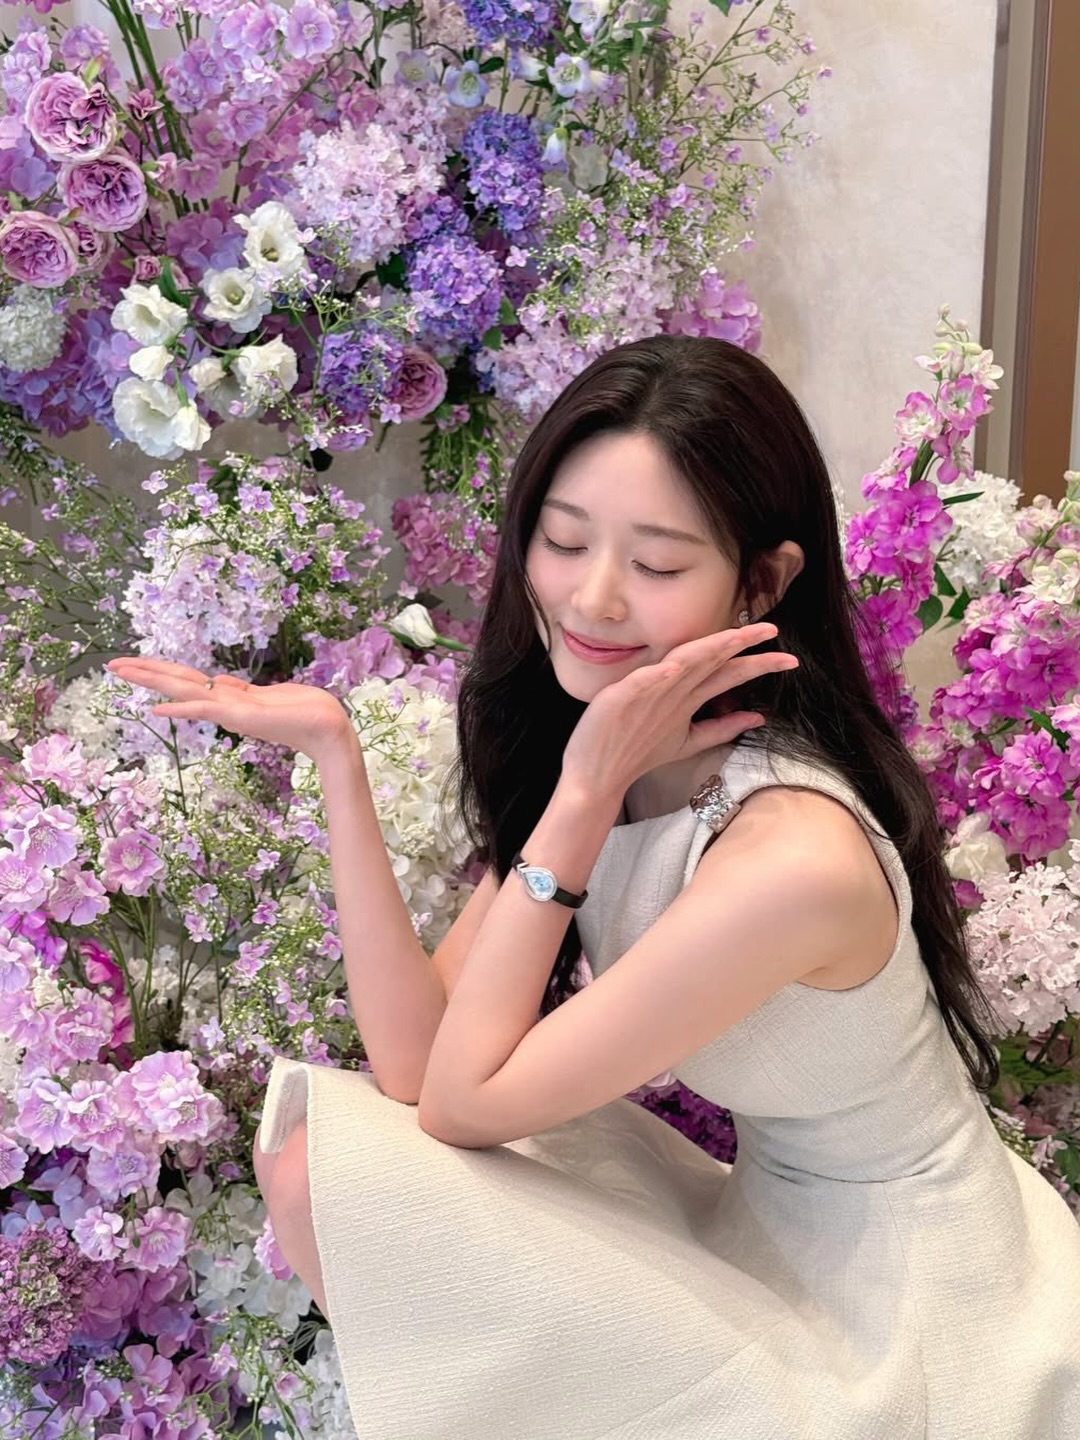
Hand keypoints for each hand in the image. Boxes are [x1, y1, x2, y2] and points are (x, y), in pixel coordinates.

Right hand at [105, 656, 354, 763]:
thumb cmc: (308, 711)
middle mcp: (225, 706)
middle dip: (145, 673)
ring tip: (121, 670)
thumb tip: (218, 680)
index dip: (161, 672)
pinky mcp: (242, 718)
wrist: (331, 731)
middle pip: (177, 684)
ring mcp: (231, 712)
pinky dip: (182, 710)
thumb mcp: (270, 694)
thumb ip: (241, 690)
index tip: (135, 664)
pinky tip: (157, 709)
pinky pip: (206, 711)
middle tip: (111, 664)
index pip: (188, 681)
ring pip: (183, 692)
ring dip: (151, 681)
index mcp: (231, 698)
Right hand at [560, 622, 797, 799]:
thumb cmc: (633, 748)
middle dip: (741, 645)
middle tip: (773, 631)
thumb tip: (758, 718)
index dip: (756, 663)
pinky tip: (675, 668)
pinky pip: (643, 685)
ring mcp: (646, 693)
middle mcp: (670, 690)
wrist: (596, 772)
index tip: (789, 658)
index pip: (727, 673)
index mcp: (685, 696)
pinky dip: (660, 676)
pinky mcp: (621, 699)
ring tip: (733, 637)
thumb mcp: (685, 741)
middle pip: (712, 661)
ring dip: (708, 649)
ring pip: (683, 665)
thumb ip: (720, 729)